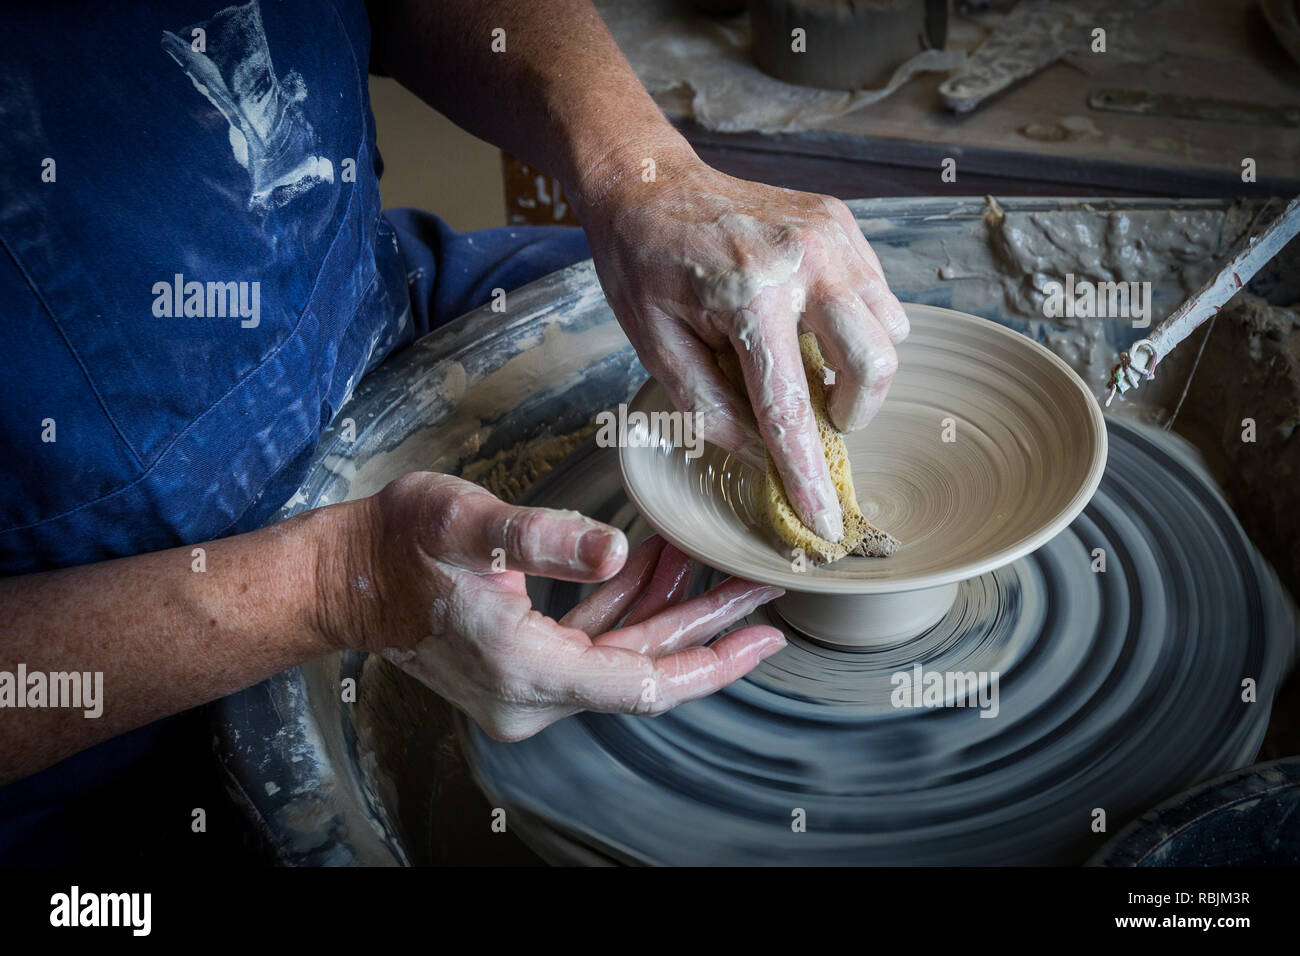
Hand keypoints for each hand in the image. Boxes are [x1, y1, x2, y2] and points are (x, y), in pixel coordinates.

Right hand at [324, 473, 785, 740]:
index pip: (644, 682)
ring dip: (666, 608)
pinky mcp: (522, 664)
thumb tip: (617, 547)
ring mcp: (526, 685)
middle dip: (703, 626)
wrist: (342, 575)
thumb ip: (544, 538)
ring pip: (621, 652)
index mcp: (526, 671)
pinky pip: (591, 640)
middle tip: (756, 586)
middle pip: (643, 669)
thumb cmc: (395, 545)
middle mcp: (531, 696)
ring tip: (709, 561)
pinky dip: (625, 603)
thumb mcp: (468, 524)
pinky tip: (652, 561)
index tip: (765, 636)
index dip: (711, 661)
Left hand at [578, 156, 907, 542]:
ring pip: (889, 331)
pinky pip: (879, 295)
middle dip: (851, 413)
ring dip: (860, 368)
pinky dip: (858, 326)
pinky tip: (809, 321)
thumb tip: (761, 458)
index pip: (790, 407)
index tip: (825, 523)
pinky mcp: (842, 223)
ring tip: (807, 364)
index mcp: (748, 295)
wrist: (648, 182)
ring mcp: (831, 236)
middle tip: (814, 417)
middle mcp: (804, 261)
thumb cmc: (642, 263)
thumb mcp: (654, 345)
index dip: (808, 475)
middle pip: (874, 366)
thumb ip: (708, 408)